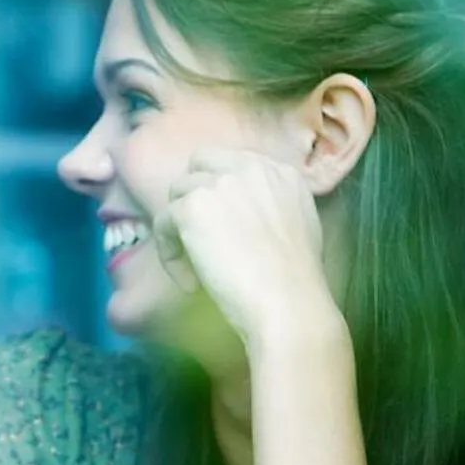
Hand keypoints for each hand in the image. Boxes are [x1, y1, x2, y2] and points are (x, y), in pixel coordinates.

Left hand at [161, 148, 334, 342]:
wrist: (288, 301)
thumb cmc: (297, 281)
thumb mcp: (300, 226)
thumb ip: (272, 205)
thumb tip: (240, 214)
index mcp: (281, 172)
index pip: (234, 163)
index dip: (219, 191)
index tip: (218, 222)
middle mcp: (250, 168)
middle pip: (201, 164)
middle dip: (194, 194)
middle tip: (196, 232)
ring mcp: (219, 184)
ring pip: (178, 194)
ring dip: (180, 229)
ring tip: (195, 267)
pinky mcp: (191, 208)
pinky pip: (163, 223)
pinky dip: (170, 255)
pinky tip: (189, 283)